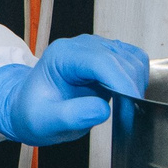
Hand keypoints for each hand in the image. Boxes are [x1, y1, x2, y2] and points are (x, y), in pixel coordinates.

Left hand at [0, 35, 149, 146]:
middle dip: (130, 89)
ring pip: (133, 60)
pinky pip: (135, 62)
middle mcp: (81, 46)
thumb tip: (101, 110)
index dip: (122, 84)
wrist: (30, 107)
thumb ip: (70, 116)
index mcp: (62, 56)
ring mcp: (97, 48)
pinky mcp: (109, 56)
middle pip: (122, 60)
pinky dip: (137, 80)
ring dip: (135, 84)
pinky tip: (124, 96)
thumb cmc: (34, 112)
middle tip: (125, 116)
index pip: (103, 62)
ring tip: (121, 107)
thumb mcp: (44, 121)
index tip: (131, 107)